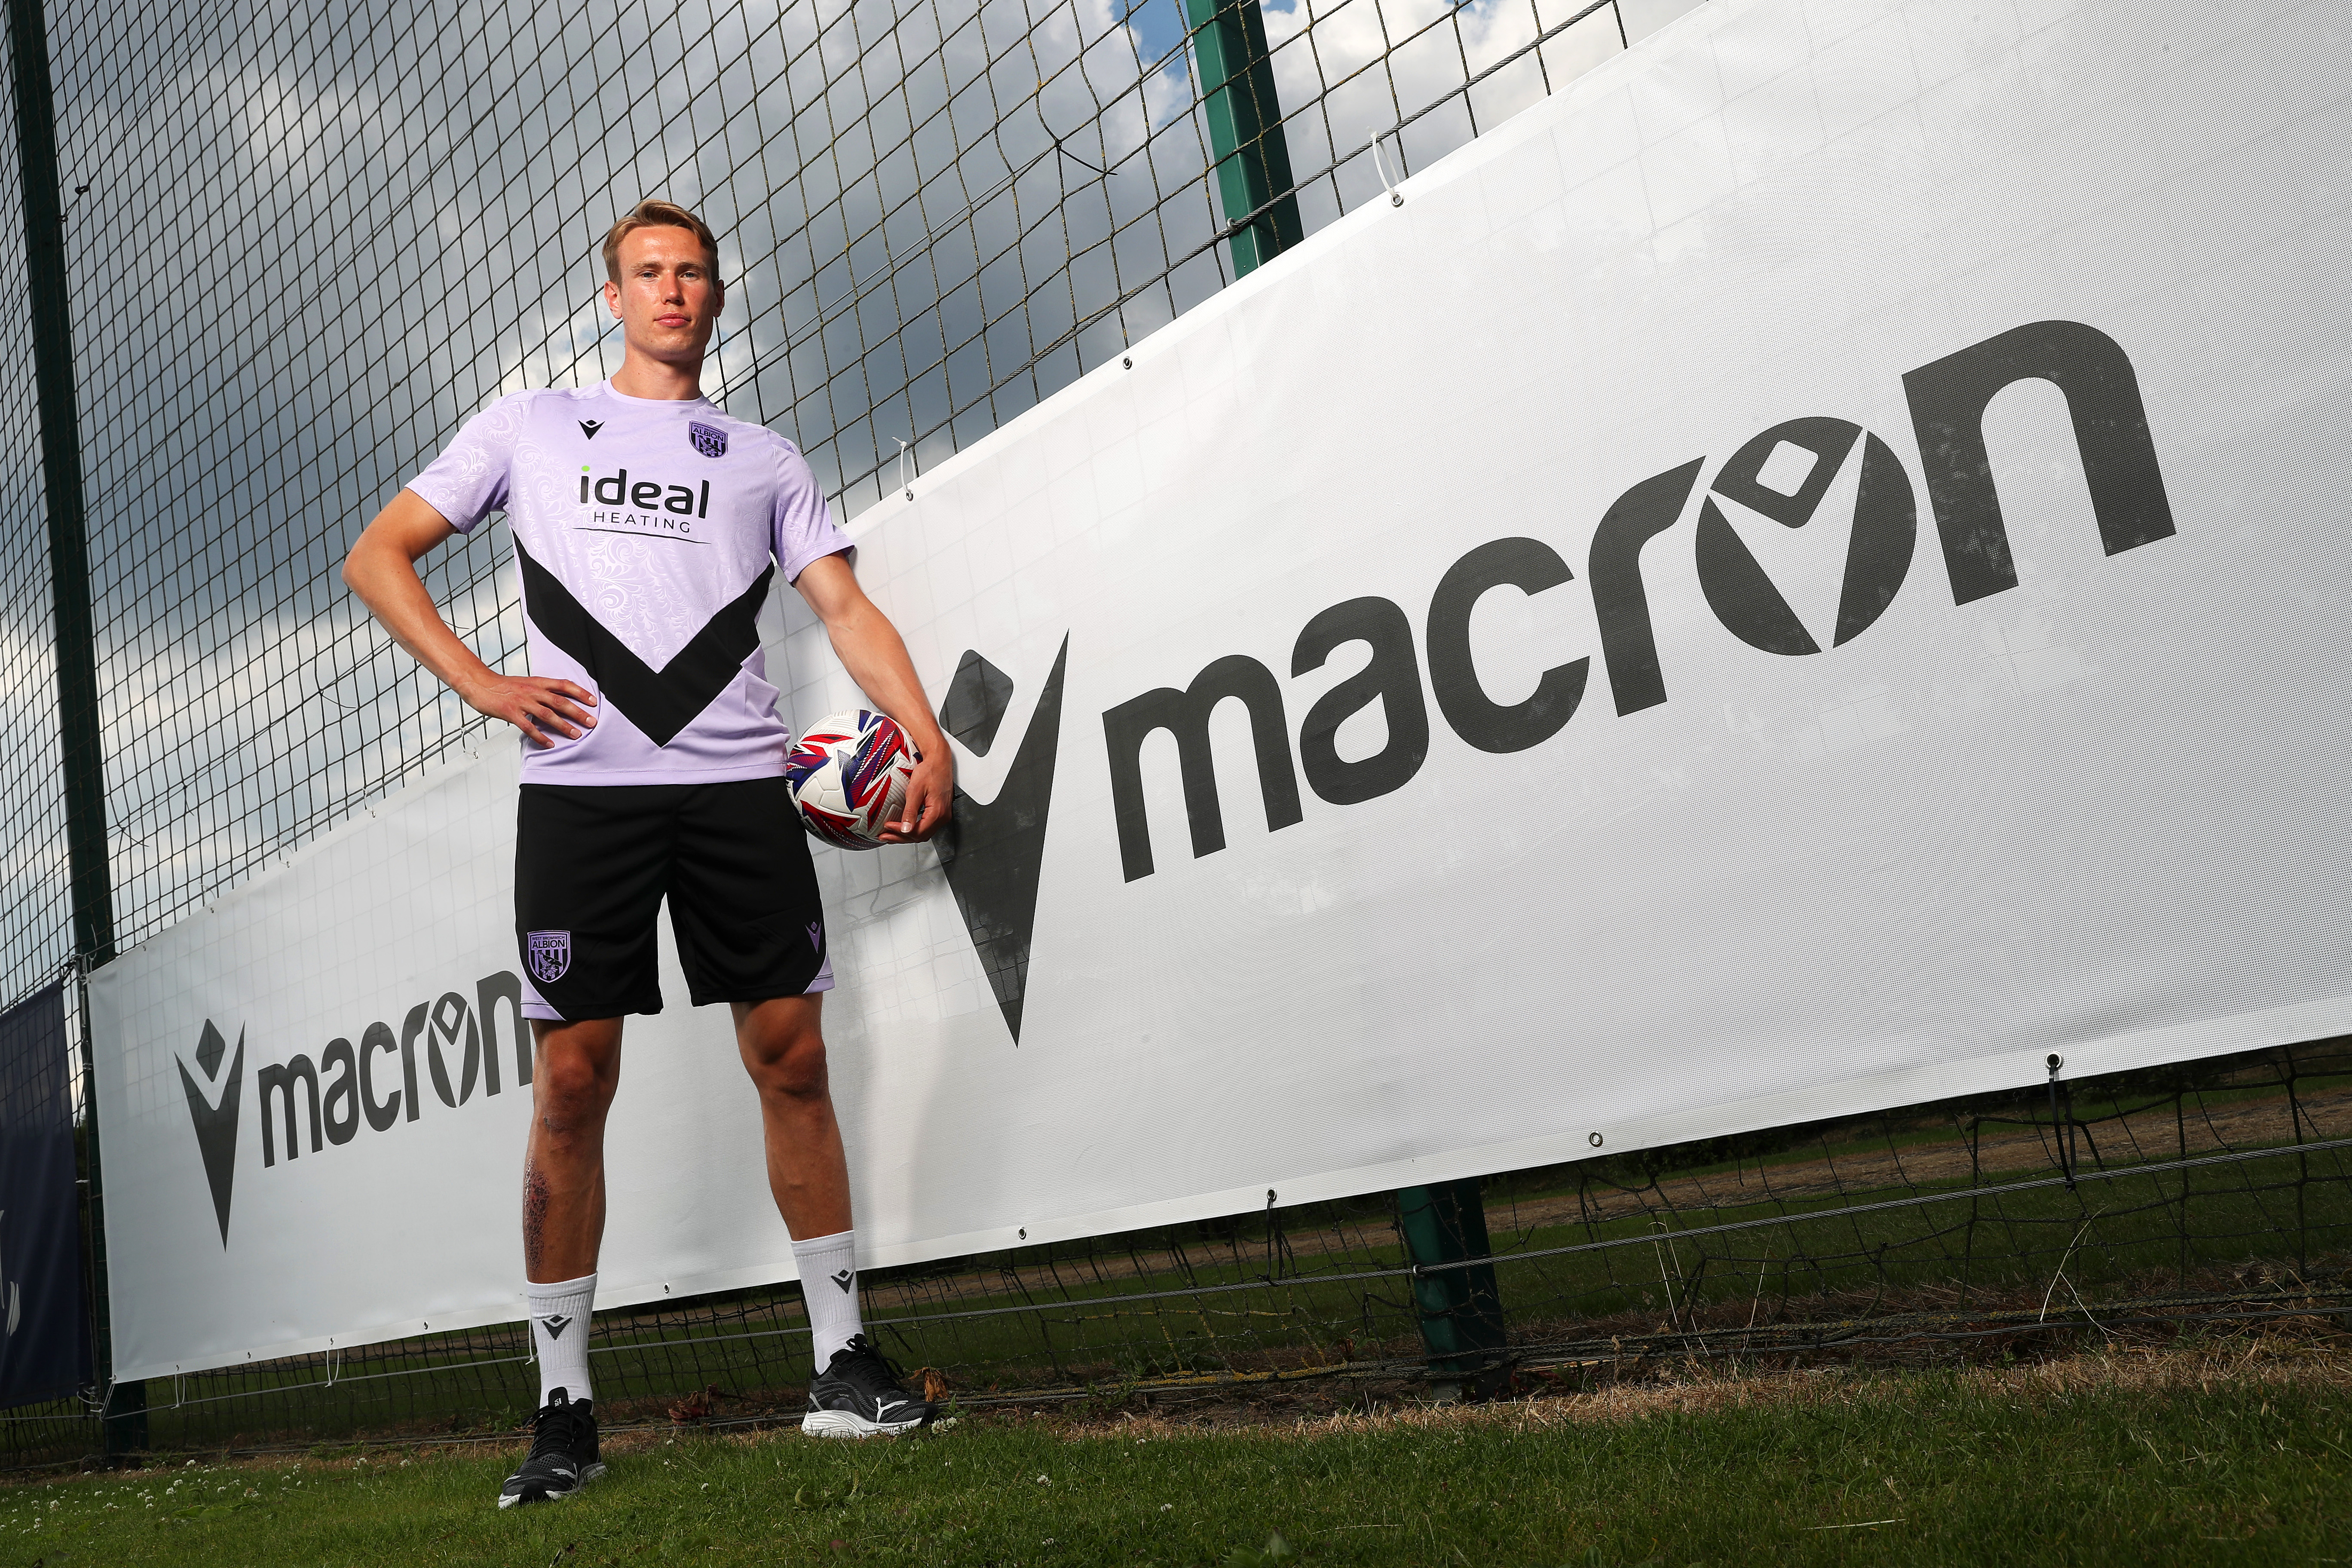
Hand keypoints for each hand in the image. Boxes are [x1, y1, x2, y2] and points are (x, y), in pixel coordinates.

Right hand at [464, 673, 597, 746]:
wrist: (478, 684)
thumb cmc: (502, 686)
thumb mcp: (525, 683)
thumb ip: (541, 691)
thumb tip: (558, 700)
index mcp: (537, 682)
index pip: (563, 685)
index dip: (580, 692)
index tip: (593, 700)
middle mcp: (532, 691)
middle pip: (559, 701)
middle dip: (578, 712)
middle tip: (592, 722)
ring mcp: (521, 702)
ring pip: (547, 714)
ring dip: (563, 725)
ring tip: (576, 735)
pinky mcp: (510, 713)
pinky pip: (528, 727)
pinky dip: (540, 736)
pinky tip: (550, 744)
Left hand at [879, 737, 952, 842]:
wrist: (939, 761)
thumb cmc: (930, 771)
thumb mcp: (916, 790)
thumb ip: (910, 811)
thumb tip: (905, 828)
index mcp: (938, 812)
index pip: (917, 831)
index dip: (900, 832)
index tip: (888, 827)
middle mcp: (942, 816)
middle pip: (920, 836)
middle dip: (901, 838)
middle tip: (885, 836)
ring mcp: (942, 815)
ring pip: (923, 833)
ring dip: (907, 836)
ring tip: (891, 835)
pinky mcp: (940, 812)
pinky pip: (926, 827)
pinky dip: (914, 830)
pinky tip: (904, 828)